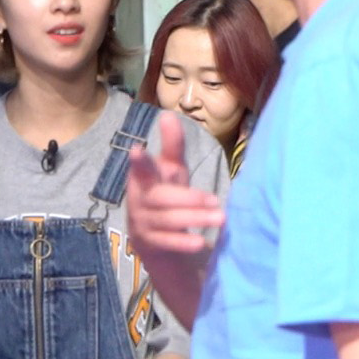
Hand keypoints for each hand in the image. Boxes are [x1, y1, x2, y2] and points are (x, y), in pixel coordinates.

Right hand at [127, 116, 223, 310]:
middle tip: (216, 201)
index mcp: (143, 179)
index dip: (139, 162)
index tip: (138, 151)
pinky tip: (201, 243)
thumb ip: (172, 146)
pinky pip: (166, 242)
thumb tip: (167, 114)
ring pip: (168, 220)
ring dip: (194, 219)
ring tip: (220, 218)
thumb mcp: (172, 171)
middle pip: (161, 198)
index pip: (141, 169)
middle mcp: (138, 200)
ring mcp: (141, 224)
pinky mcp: (148, 244)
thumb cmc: (167, 198)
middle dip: (189, 199)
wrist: (159, 243)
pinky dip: (183, 242)